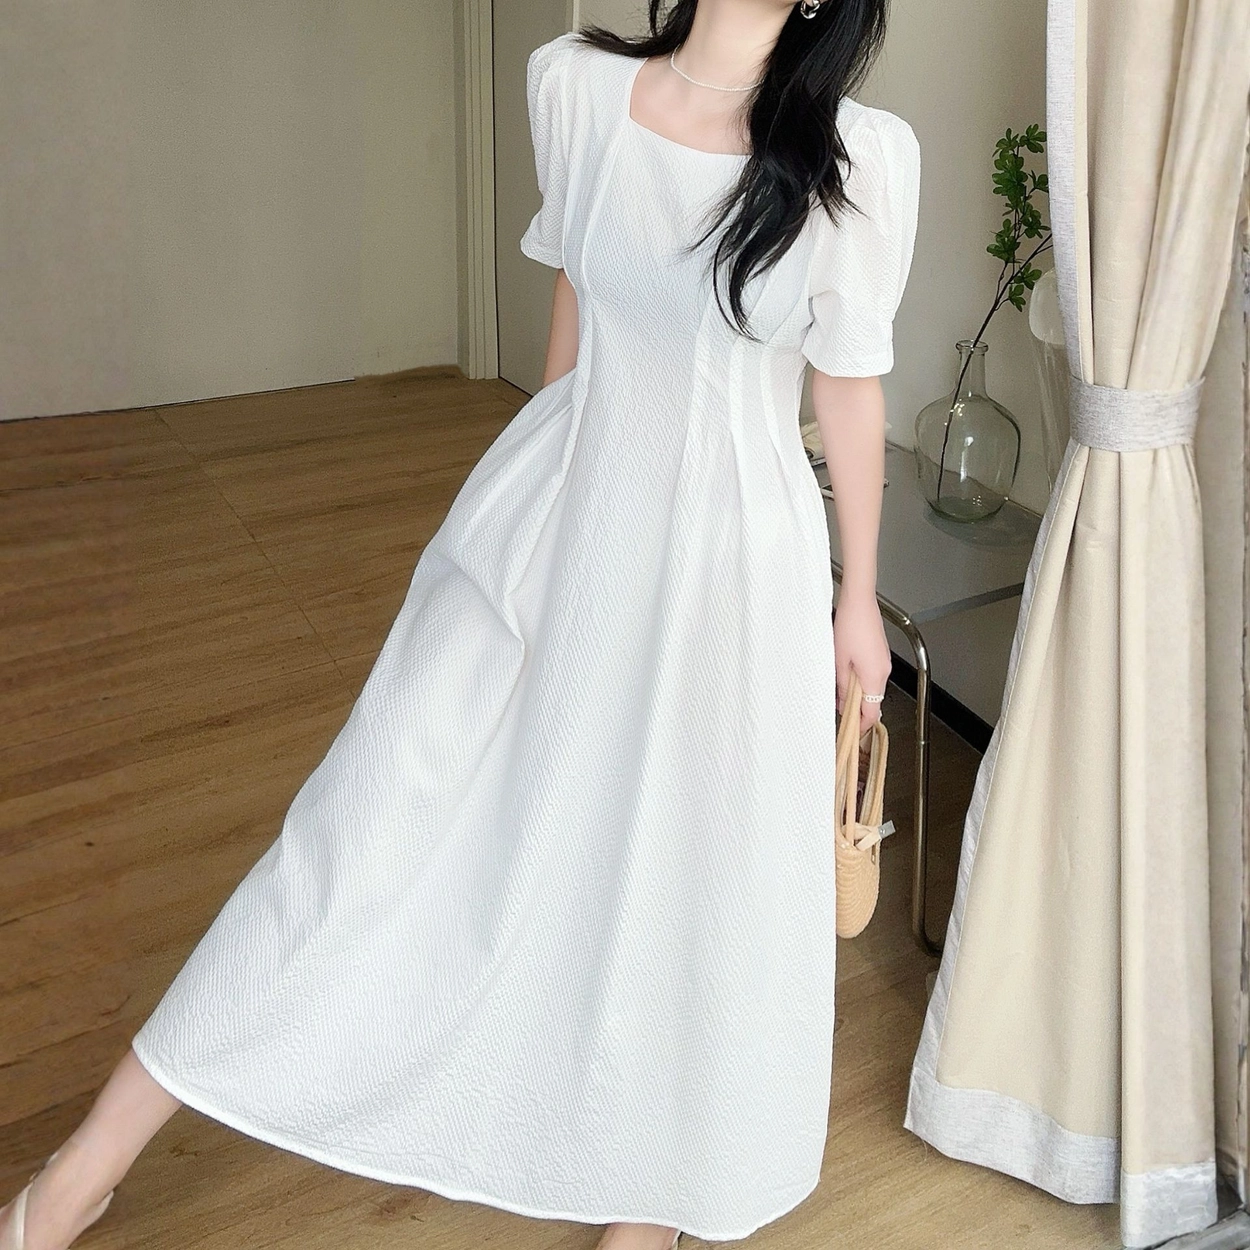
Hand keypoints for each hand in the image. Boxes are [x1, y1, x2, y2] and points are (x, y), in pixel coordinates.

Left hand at [833, 585, 890, 733]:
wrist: (859, 602)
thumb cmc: (849, 627)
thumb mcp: (839, 661)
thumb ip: (842, 687)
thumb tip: (842, 705)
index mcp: (875, 677)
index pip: (872, 712)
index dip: (862, 726)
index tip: (851, 732)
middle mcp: (884, 672)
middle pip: (873, 701)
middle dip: (857, 709)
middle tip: (839, 712)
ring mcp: (884, 662)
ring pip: (872, 688)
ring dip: (857, 693)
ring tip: (838, 690)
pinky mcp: (880, 654)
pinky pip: (872, 675)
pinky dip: (861, 680)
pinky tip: (846, 672)